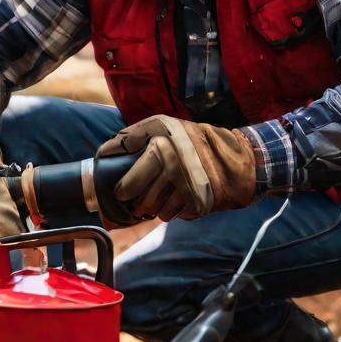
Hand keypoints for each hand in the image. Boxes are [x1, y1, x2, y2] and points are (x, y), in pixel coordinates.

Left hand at [97, 115, 256, 220]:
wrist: (235, 159)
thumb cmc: (191, 141)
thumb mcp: (163, 126)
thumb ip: (134, 136)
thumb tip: (105, 152)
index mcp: (160, 142)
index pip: (125, 172)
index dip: (118, 183)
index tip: (116, 186)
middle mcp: (171, 162)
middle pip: (135, 196)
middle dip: (130, 201)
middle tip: (130, 200)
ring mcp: (183, 184)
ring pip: (151, 209)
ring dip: (150, 208)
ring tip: (155, 199)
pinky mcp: (194, 202)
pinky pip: (169, 215)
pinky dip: (168, 212)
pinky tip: (173, 201)